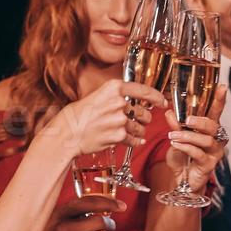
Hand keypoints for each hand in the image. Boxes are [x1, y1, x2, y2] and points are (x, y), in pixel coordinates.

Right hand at [17, 195, 124, 230]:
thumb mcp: (54, 222)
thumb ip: (74, 213)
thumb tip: (104, 204)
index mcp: (59, 215)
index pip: (89, 203)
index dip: (108, 202)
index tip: (121, 206)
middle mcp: (65, 229)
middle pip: (101, 222)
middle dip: (108, 226)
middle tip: (105, 229)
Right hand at [43, 79, 166, 154]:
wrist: (67, 133)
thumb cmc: (78, 115)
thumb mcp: (96, 96)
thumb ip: (115, 97)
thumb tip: (133, 101)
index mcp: (114, 88)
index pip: (144, 90)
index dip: (157, 97)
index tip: (163, 102)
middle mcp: (118, 102)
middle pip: (144, 112)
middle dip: (144, 118)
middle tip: (137, 121)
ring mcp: (119, 120)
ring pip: (140, 128)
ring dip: (138, 131)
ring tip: (128, 132)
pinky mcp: (118, 136)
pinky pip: (134, 140)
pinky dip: (134, 142)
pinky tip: (130, 141)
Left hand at [165, 84, 227, 191]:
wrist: (181, 179)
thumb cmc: (182, 157)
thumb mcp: (176, 138)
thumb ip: (175, 126)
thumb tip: (169, 112)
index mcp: (209, 128)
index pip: (216, 111)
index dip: (220, 99)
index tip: (222, 87)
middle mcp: (216, 139)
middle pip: (214, 126)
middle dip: (200, 122)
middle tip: (187, 120)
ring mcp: (214, 152)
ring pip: (205, 140)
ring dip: (187, 137)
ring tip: (172, 136)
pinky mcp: (209, 165)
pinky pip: (198, 153)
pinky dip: (186, 148)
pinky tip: (176, 145)